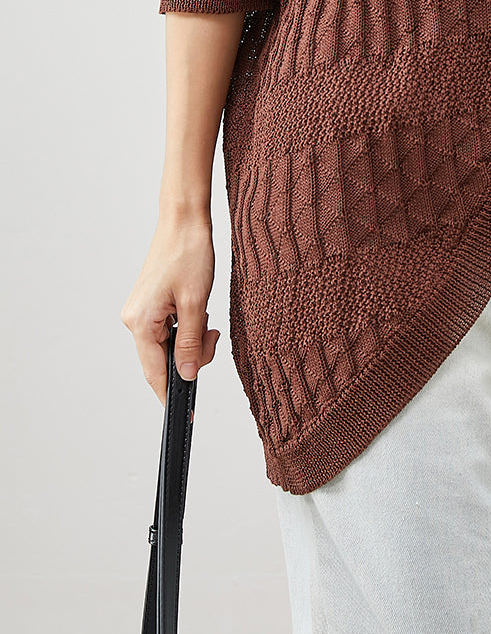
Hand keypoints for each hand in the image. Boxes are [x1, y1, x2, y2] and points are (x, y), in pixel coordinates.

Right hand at [121, 214, 221, 407]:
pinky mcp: (150, 303)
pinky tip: (198, 314)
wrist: (184, 220)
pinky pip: (168, 329)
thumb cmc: (189, 252)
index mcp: (141, 322)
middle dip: (191, 357)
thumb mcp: (196, 301)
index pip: (155, 372)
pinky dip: (187, 328)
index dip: (173, 394)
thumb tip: (187, 374)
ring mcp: (141, 311)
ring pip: (168, 344)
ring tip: (208, 323)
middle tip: (213, 339)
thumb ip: (191, 341)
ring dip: (192, 341)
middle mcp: (134, 319)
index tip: (187, 413)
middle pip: (163, 359)